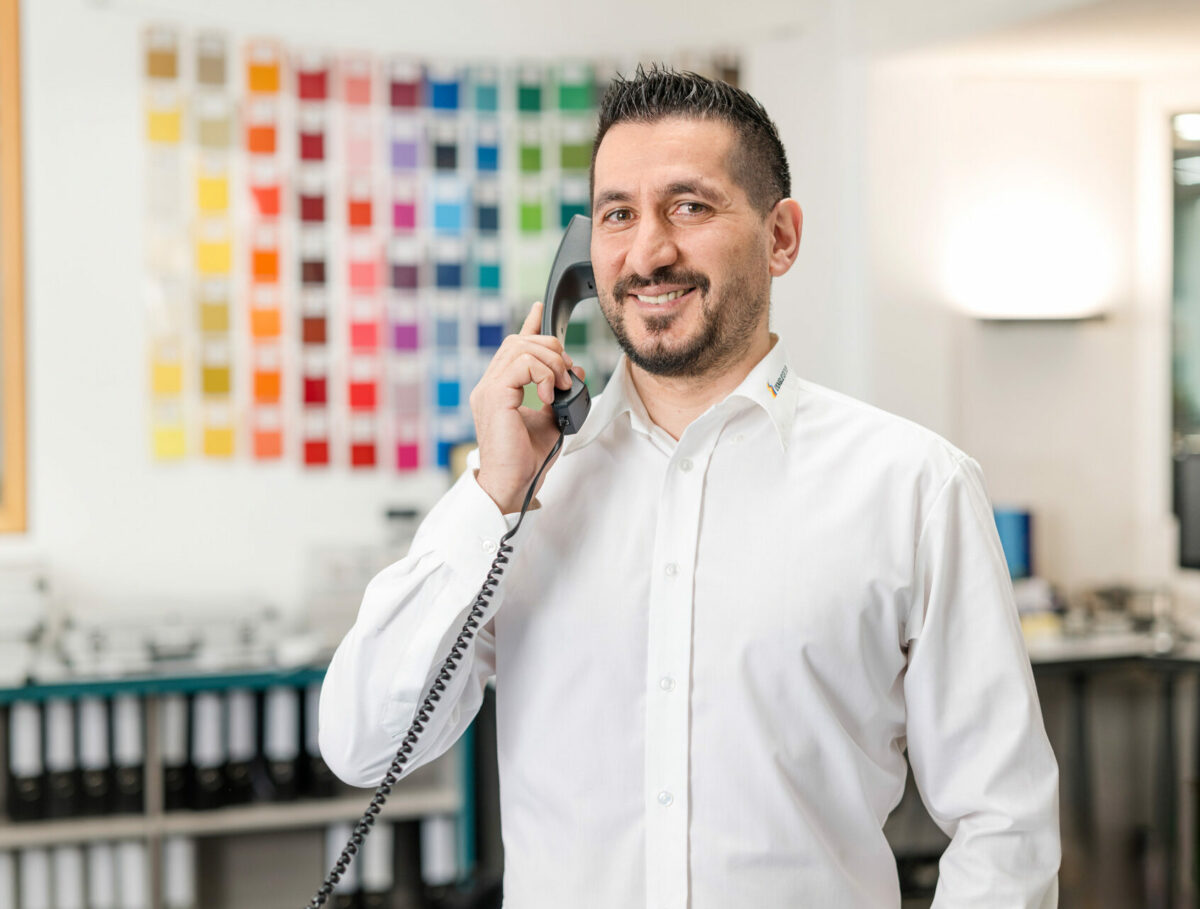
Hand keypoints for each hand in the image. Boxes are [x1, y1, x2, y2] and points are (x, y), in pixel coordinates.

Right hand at [470, 301, 585, 513]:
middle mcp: (489, 385)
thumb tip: (574, 372)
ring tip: (558, 388)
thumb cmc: (526, 460)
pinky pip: (522, 364)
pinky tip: (548, 394)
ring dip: (551, 363)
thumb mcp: (550, 420)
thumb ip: (558, 394)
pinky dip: (542, 374)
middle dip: (551, 349)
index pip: (512, 347)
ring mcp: (488, 389)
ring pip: (522, 347)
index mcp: (498, 389)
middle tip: (565, 375)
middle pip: (520, 341)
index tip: (540, 309)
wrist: (513, 484)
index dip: (529, 325)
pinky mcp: (494, 396)